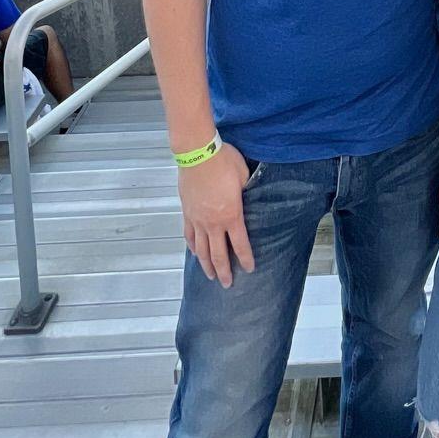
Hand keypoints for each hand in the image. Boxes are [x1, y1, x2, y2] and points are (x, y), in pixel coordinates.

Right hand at [178, 143, 254, 286]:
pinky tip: (195, 253)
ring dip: (206, 265)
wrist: (198, 152)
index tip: (249, 269)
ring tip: (210, 276)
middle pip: (218, 254)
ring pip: (201, 249)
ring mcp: (197, 219)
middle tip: (227, 284)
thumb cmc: (223, 161)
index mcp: (231, 215)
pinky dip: (193, 247)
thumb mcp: (244, 176)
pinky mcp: (187, 212)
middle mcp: (213, 222)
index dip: (245, 259)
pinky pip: (189, 235)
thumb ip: (247, 192)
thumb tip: (251, 197)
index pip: (240, 245)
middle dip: (224, 271)